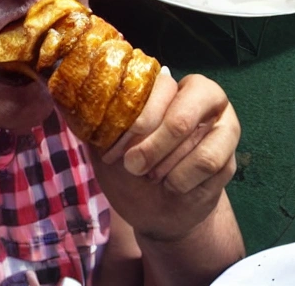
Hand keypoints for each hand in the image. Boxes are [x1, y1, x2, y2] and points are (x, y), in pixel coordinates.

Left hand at [90, 69, 239, 241]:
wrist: (156, 210)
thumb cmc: (128, 171)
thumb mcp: (104, 145)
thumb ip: (91, 120)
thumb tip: (63, 92)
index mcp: (165, 85)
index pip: (156, 88)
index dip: (134, 123)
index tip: (114, 152)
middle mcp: (199, 96)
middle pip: (179, 116)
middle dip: (151, 147)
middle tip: (133, 167)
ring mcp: (220, 123)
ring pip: (195, 143)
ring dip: (166, 167)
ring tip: (152, 176)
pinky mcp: (230, 154)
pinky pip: (210, 164)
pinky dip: (183, 180)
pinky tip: (172, 185)